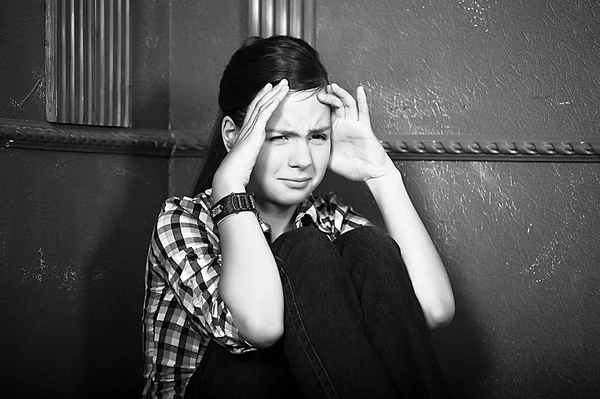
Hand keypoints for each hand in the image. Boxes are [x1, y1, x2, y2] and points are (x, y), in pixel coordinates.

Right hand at [213, 80, 288, 199]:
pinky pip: (264, 114)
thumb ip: (251, 156)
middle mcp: (245, 128)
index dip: (261, 99)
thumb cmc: (236, 173)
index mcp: (244, 134)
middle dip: (269, 92)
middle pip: (258, 104)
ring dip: (274, 93)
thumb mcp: (246, 162)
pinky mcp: (254, 134)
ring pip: (262, 105)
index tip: (269, 90)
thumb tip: (253, 158)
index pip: (253, 112)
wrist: (229, 177)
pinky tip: (279, 95)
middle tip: (279, 82)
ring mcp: (249, 130)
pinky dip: (272, 103)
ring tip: (284, 84)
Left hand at [317, 83, 394, 182]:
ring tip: (333, 86)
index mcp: (335, 132)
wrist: (370, 173)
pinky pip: (363, 112)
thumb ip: (319, 154)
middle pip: (336, 106)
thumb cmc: (352, 167)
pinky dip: (362, 100)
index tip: (309, 100)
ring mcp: (355, 125)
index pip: (326, 114)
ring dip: (341, 94)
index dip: (319, 107)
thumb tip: (303, 153)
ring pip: (347, 104)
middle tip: (319, 91)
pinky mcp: (364, 128)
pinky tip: (359, 90)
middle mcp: (345, 126)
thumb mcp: (329, 159)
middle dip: (328, 97)